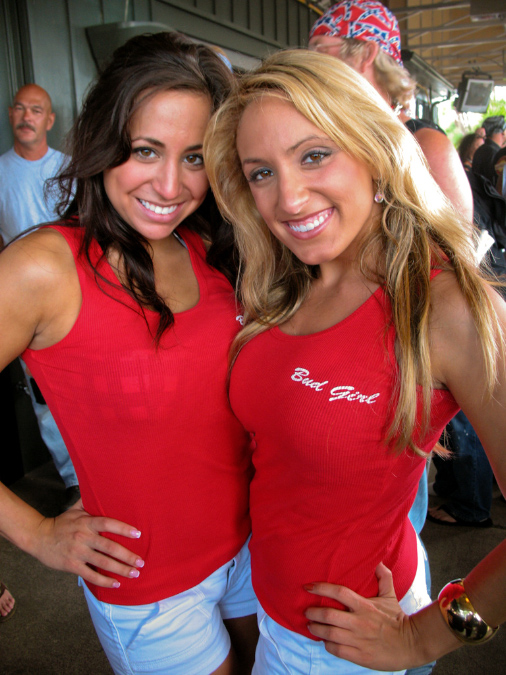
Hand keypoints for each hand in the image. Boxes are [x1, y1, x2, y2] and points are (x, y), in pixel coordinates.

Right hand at [30, 503, 143, 587]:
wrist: (39, 537)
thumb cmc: (61, 522)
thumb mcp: (75, 509)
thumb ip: (90, 500)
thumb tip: (105, 486)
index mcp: (86, 522)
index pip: (108, 524)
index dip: (124, 529)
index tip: (138, 535)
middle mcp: (83, 537)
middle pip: (109, 547)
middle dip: (127, 556)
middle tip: (141, 562)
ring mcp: (78, 553)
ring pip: (103, 563)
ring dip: (120, 570)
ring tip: (134, 574)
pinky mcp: (72, 566)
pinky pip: (90, 575)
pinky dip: (104, 581)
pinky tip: (116, 584)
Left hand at [304, 563, 419, 669]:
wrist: (411, 644)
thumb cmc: (397, 618)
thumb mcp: (390, 595)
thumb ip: (383, 577)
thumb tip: (377, 561)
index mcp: (364, 605)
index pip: (339, 592)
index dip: (321, 588)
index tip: (308, 586)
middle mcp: (359, 622)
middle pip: (328, 615)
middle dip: (313, 613)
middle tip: (306, 611)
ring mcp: (358, 640)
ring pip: (329, 634)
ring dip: (316, 629)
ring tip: (310, 626)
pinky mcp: (360, 656)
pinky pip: (337, 650)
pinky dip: (327, 645)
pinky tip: (325, 641)